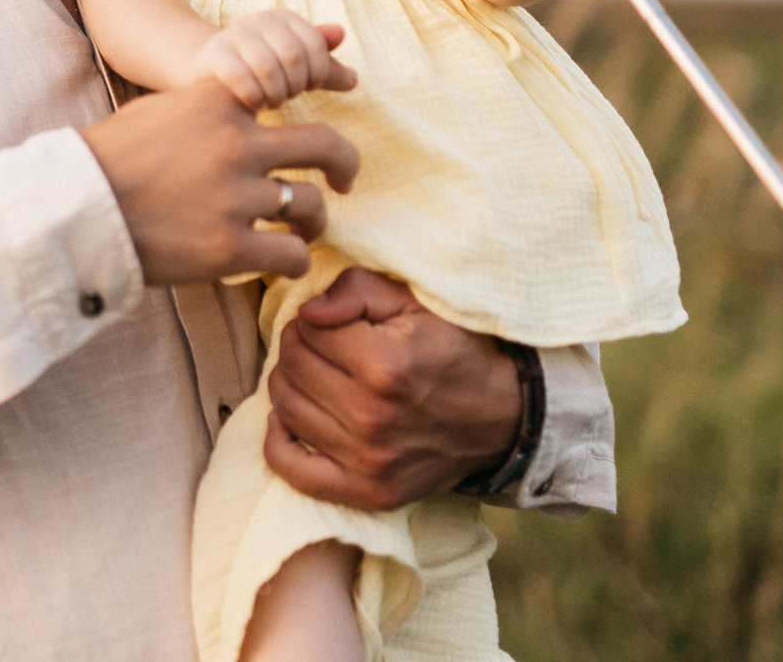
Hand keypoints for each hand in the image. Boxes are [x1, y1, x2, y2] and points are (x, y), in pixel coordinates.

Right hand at [80, 83, 359, 284]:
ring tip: (308, 229)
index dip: (307, 99)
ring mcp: (237, 196)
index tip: (307, 122)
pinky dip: (293, 260)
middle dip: (343, 162)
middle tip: (345, 178)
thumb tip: (233, 107)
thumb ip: (203, 106)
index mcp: (218, 102)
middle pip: (324, 145)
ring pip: (312, 205)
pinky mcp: (231, 247)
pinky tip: (283, 261)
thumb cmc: (105, 160)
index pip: (285, 88)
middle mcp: (237, 144)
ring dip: (314, 220)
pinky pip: (291, 254)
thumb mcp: (157, 111)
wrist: (74, 210)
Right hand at [196, 11, 355, 111]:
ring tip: (271, 103)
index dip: (318, 73)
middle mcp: (259, 19)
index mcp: (284, 18)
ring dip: (274, 95)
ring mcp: (233, 34)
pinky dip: (253, 97)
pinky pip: (241, 78)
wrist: (204, 73)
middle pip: (293, 56)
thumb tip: (355, 80)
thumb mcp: (294, 69)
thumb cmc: (260, 72)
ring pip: (268, 68)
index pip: (315, 44)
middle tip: (286, 97)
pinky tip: (253, 105)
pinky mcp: (213, 54)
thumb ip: (324, 70)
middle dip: (294, 86)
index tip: (308, 87)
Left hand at [260, 269, 522, 508]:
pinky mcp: (370, 492)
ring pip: (286, 409)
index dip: (312, 318)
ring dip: (289, 386)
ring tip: (315, 376)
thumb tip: (307, 311)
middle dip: (298, 347)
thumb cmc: (454, 351)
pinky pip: (293, 471)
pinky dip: (279, 442)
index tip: (331, 322)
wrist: (503, 416)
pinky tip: (289, 421)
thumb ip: (356, 290)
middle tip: (321, 346)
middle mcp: (372, 417)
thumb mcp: (415, 302)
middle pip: (291, 368)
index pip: (306, 329)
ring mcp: (369, 461)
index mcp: (384, 365)